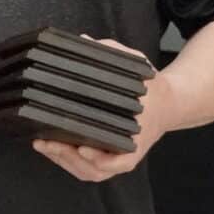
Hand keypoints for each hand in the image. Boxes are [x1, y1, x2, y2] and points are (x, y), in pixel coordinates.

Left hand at [33, 37, 166, 181]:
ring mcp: (121, 156)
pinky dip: (71, 163)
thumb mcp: (137, 65)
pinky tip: (53, 149)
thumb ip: (113, 52)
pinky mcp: (113, 158)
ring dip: (66, 162)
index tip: (82, 148)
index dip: (100, 158)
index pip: (121, 156)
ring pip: (92, 172)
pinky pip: (92, 170)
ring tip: (43, 144)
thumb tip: (84, 40)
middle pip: (98, 167)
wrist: (170, 105)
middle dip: (69, 157)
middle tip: (46, 142)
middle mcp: (130, 149)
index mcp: (140, 129)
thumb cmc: (150, 87)